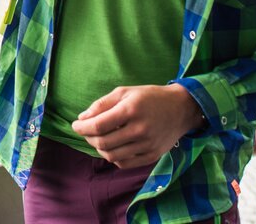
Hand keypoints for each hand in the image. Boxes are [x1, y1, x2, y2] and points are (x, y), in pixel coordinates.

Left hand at [70, 84, 202, 168]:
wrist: (180, 109)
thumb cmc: (148, 97)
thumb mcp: (124, 92)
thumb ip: (102, 105)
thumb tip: (82, 118)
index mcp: (130, 110)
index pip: (98, 125)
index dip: (82, 128)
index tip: (75, 125)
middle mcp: (139, 130)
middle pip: (103, 143)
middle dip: (88, 138)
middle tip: (85, 131)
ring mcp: (147, 146)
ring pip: (112, 156)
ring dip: (98, 148)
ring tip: (97, 138)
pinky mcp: (152, 156)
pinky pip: (125, 164)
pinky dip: (113, 157)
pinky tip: (111, 147)